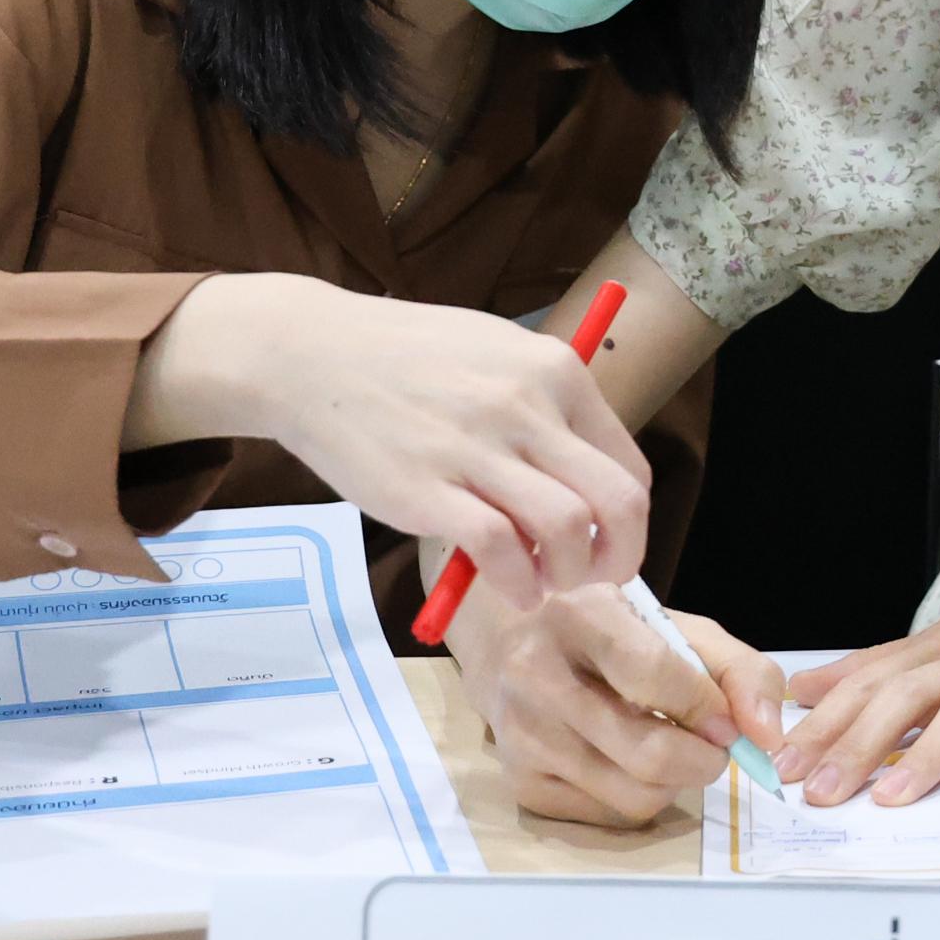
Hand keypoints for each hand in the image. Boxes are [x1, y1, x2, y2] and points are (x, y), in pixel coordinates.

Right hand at [129, 274, 648, 611]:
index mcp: (555, 371)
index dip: (627, 521)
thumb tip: (586, 476)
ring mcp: (477, 448)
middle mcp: (527, 406)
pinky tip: (507, 588)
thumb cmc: (405, 358)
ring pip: (568, 529)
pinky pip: (500, 551)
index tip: (606, 544)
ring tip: (542, 583)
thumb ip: (545, 406)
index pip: (628, 466)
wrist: (311, 355)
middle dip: (618, 558)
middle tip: (592, 578)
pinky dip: (517, 583)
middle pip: (618, 502)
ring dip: (568, 575)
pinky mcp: (426, 488)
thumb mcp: (495, 351)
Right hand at [453, 581, 786, 827]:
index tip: (731, 725)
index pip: (654, 674)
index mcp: (580, 615)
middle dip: (704, 760)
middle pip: (647, 753)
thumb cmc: (618, 640)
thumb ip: (741, 672)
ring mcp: (521, 735)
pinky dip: (640, 797)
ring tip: (670, 749)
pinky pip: (610, 815)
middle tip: (715, 748)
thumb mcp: (682, 631)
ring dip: (676, 783)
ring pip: (634, 795)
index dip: (706, 708)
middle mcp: (536, 674)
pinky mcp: (521, 784)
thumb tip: (765, 737)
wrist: (524, 657)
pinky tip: (627, 762)